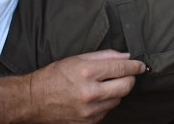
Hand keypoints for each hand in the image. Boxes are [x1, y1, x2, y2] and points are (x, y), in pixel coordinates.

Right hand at [27, 50, 144, 122]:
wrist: (33, 101)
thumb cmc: (53, 76)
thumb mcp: (76, 59)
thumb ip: (103, 56)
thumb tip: (125, 56)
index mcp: (86, 73)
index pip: (121, 69)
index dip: (134, 66)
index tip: (140, 65)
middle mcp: (90, 93)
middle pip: (126, 86)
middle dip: (130, 79)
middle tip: (127, 74)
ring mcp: (89, 111)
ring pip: (118, 99)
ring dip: (116, 91)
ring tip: (103, 86)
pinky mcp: (87, 122)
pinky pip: (107, 111)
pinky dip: (106, 103)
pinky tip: (95, 97)